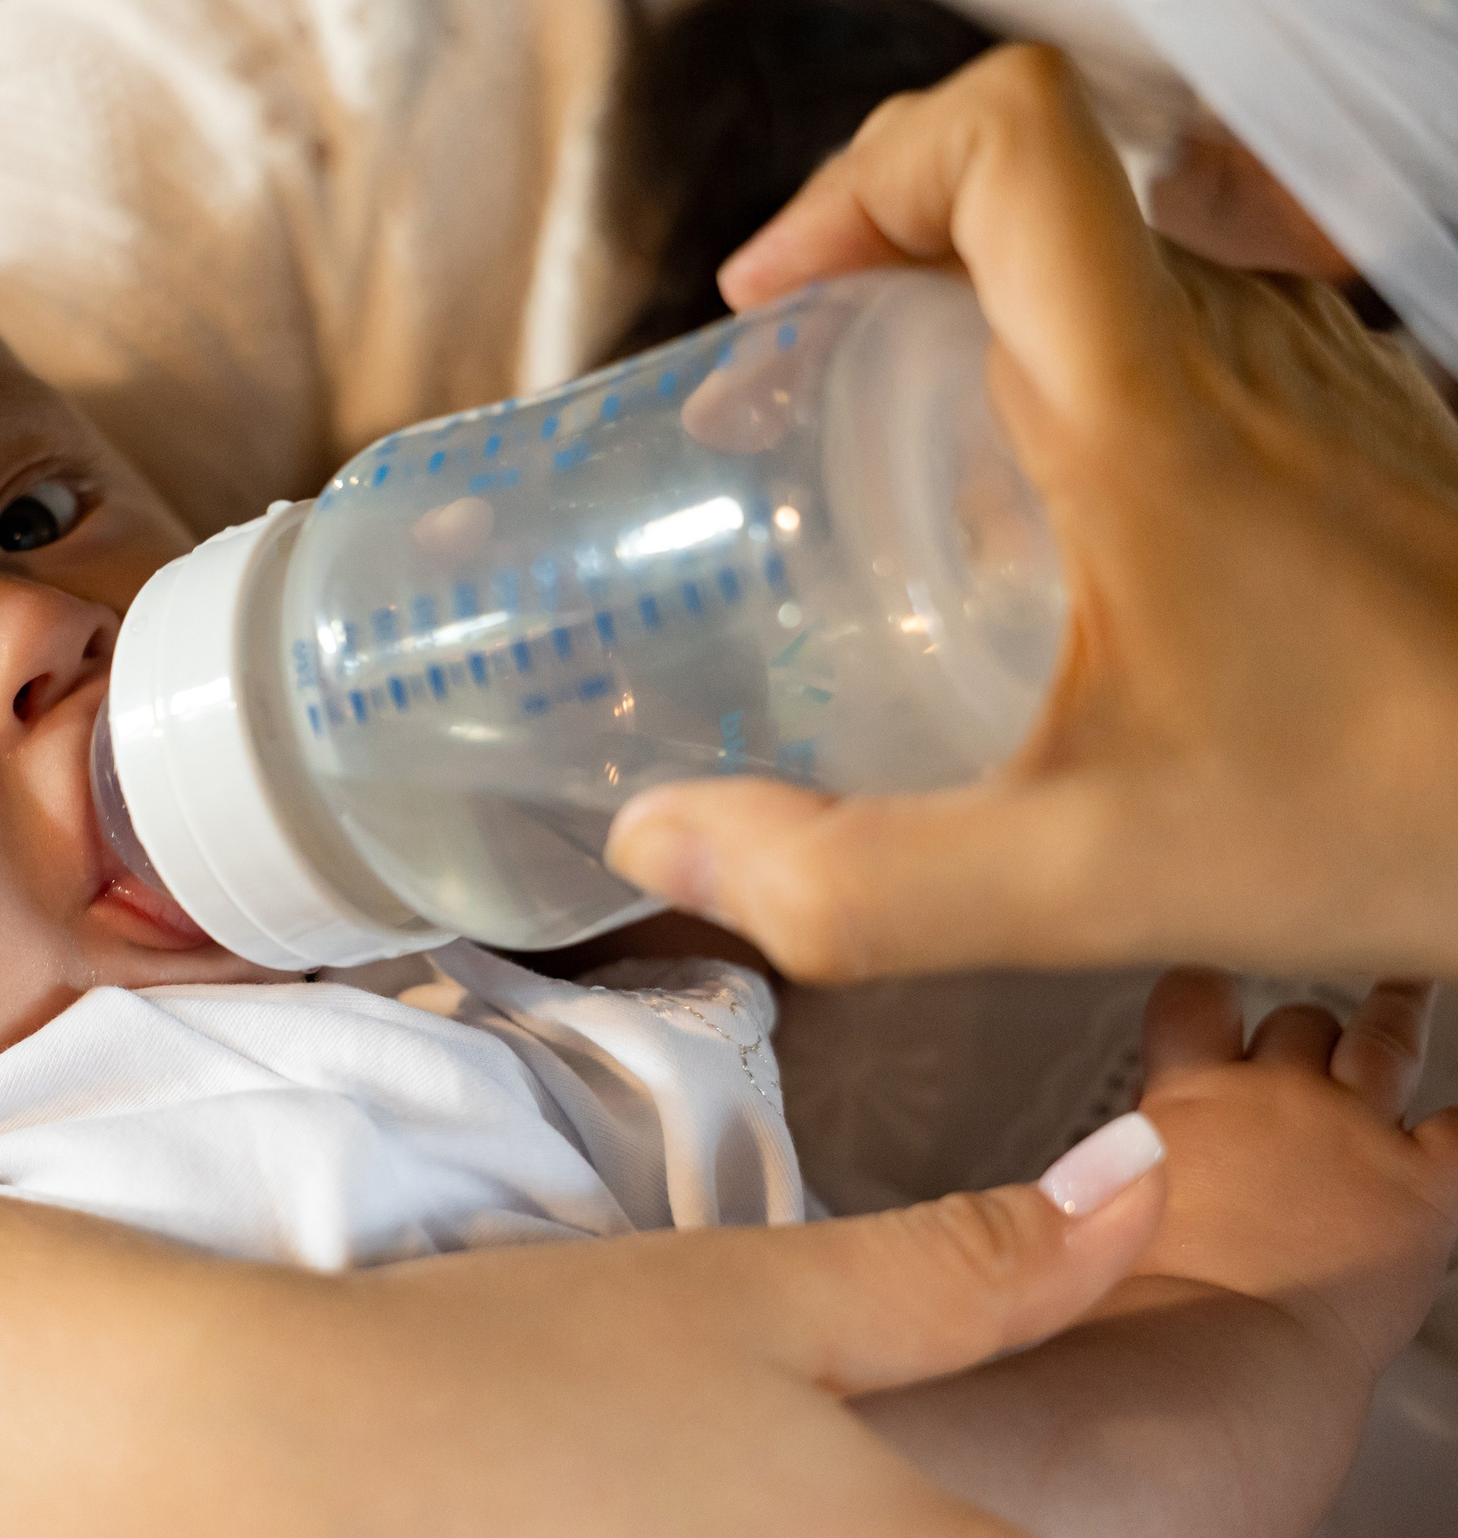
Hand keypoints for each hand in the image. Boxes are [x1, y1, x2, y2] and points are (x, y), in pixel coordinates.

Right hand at [603, 45, 1457, 981]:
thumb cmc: (1388, 813)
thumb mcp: (1081, 878)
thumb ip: (853, 883)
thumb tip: (662, 844)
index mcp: (1148, 403)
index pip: (1010, 144)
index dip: (863, 176)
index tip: (779, 296)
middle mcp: (1235, 344)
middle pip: (1029, 186)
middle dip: (876, 256)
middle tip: (789, 393)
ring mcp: (1307, 369)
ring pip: (1104, 255)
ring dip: (971, 317)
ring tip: (891, 463)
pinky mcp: (1350, 422)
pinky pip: (1176, 331)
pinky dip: (1069, 379)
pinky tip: (1045, 536)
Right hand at [1134, 969, 1457, 1378]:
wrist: (1216, 1358)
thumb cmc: (1137, 1317)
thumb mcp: (1094, 1216)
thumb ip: (1113, 1182)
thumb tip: (1105, 1192)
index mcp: (1186, 1098)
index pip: (1193, 996)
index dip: (1206, 993)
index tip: (1213, 995)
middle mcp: (1274, 1095)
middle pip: (1299, 1022)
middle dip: (1304, 1039)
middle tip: (1310, 1044)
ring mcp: (1355, 1131)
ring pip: (1386, 1039)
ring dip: (1398, 1013)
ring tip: (1409, 988)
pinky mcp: (1427, 1185)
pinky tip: (1454, 1124)